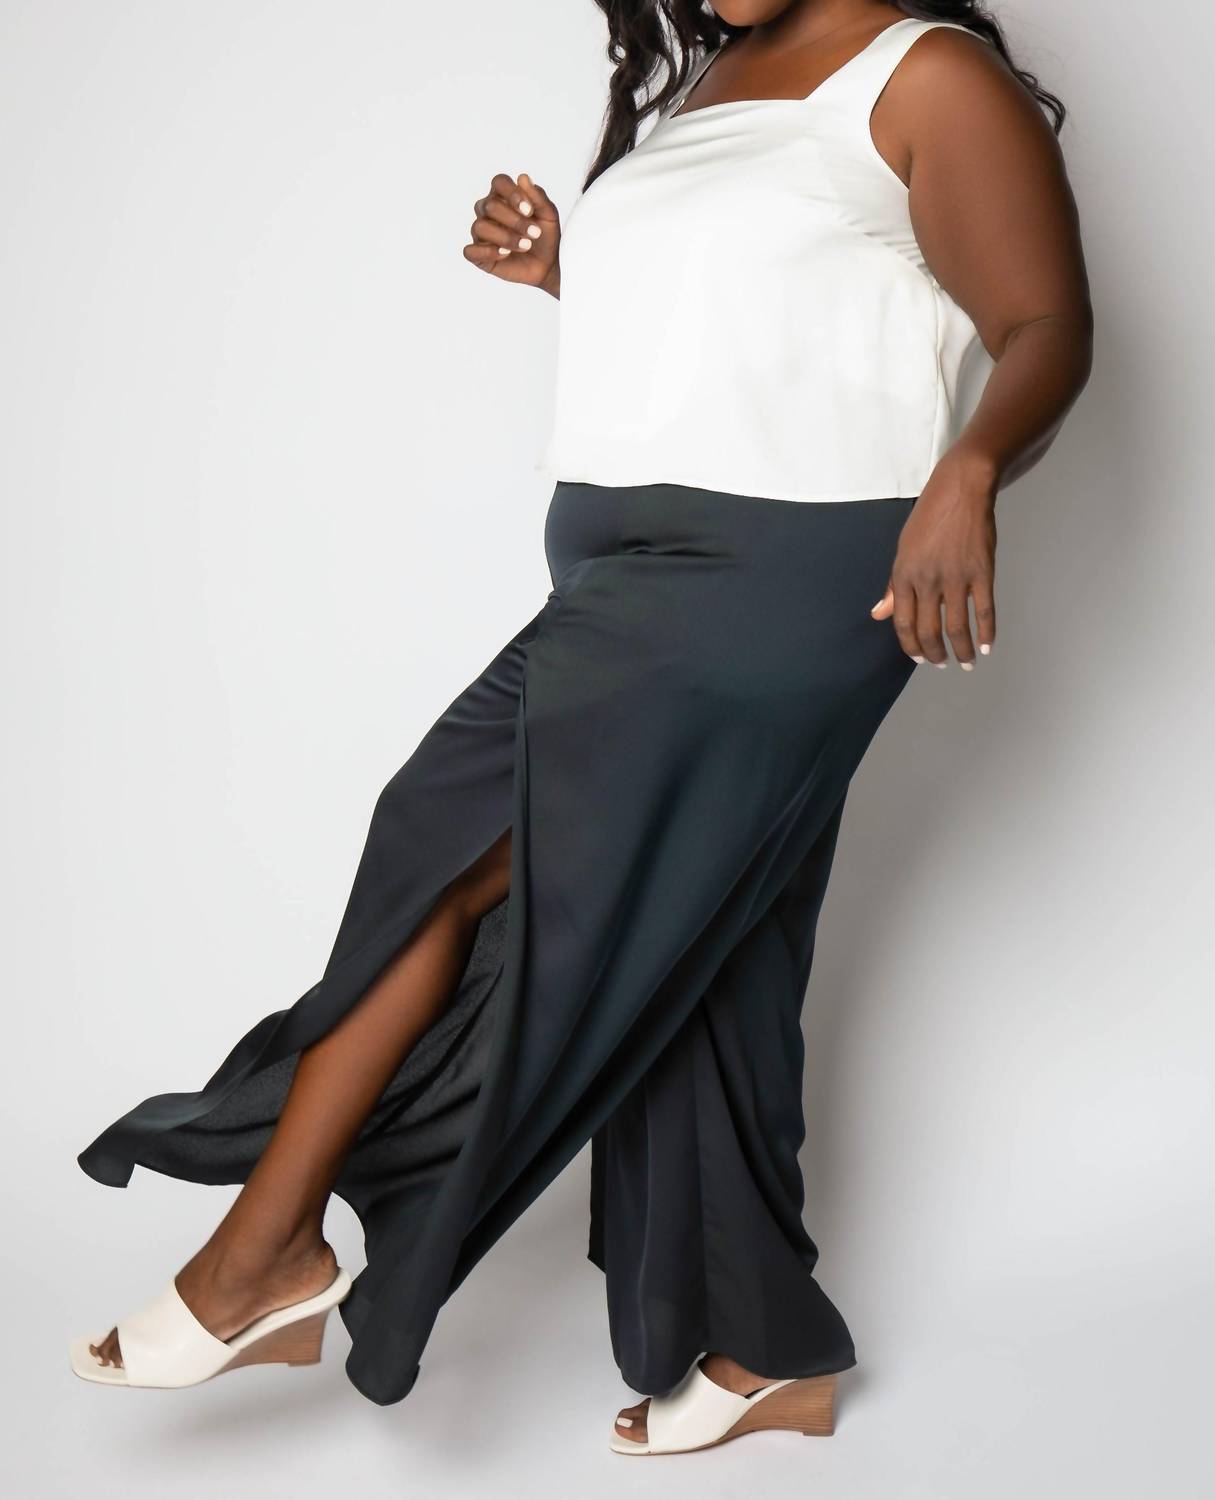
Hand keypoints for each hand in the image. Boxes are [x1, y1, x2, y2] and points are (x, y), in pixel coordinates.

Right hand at [463, 172, 560, 294]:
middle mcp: (487, 211)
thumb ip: (538, 197)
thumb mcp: (549, 215)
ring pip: (480, 227)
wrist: (548, 265)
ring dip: (505, 237)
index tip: (529, 211)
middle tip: (535, 233)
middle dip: (515, 221)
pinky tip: (505, 254)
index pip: (498, 182)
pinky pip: (470, 251)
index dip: (512, 194)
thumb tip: (523, 178)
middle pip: (490, 205)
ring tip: (525, 245)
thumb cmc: (545, 237)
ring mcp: (481, 233)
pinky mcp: (478, 255)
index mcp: (503, 196)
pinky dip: (487, 252)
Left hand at [870, 453, 997, 668]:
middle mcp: (928, 580)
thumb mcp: (903, 549)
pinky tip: (986, 646)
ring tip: (966, 662)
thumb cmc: (929, 517)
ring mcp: (956, 577)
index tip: (919, 658)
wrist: (961, 489)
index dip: (911, 647)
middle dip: (935, 654)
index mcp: (904, 575)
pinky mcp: (982, 572)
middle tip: (941, 664)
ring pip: (957, 627)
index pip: (903, 623)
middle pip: (929, 630)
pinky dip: (986, 632)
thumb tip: (878, 614)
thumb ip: (894, 586)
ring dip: (961, 650)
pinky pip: (985, 611)